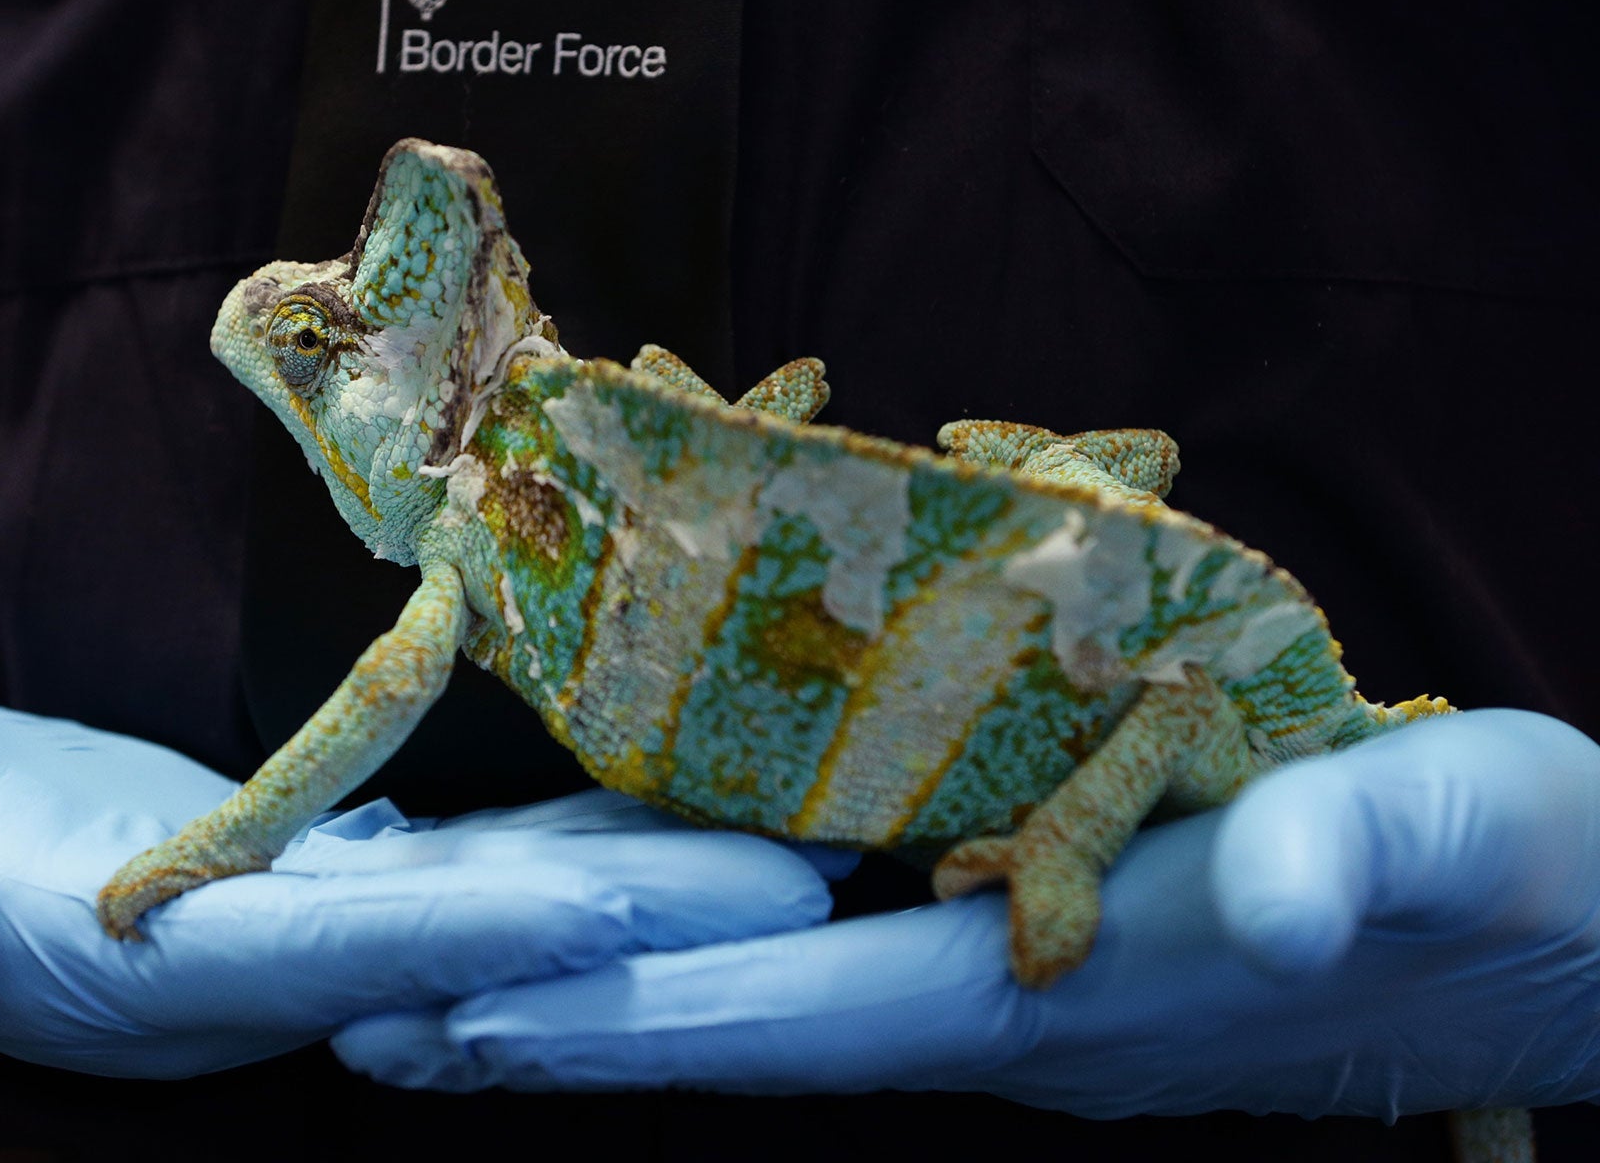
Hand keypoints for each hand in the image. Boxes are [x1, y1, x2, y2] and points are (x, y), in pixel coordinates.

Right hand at [0, 646, 833, 1078]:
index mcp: (150, 968)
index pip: (336, 953)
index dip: (476, 931)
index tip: (624, 905)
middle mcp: (263, 963)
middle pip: (474, 938)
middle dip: (638, 916)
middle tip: (814, 871)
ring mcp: (306, 918)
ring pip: (502, 889)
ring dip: (650, 858)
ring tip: (809, 815)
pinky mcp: (324, 864)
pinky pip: (477, 836)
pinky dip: (580, 812)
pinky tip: (682, 767)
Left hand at [336, 709, 1599, 1118]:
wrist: (1585, 938)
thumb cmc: (1527, 873)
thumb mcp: (1462, 825)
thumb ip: (1365, 853)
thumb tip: (1283, 900)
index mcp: (1076, 991)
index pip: (816, 1013)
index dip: (644, 1015)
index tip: (471, 1017)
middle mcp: (1019, 1015)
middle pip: (753, 1033)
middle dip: (570, 1035)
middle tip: (383, 1024)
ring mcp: (1028, 999)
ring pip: (782, 1005)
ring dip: (623, 998)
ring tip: (463, 987)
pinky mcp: (1054, 957)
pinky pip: (847, 962)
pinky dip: (725, 951)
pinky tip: (661, 920)